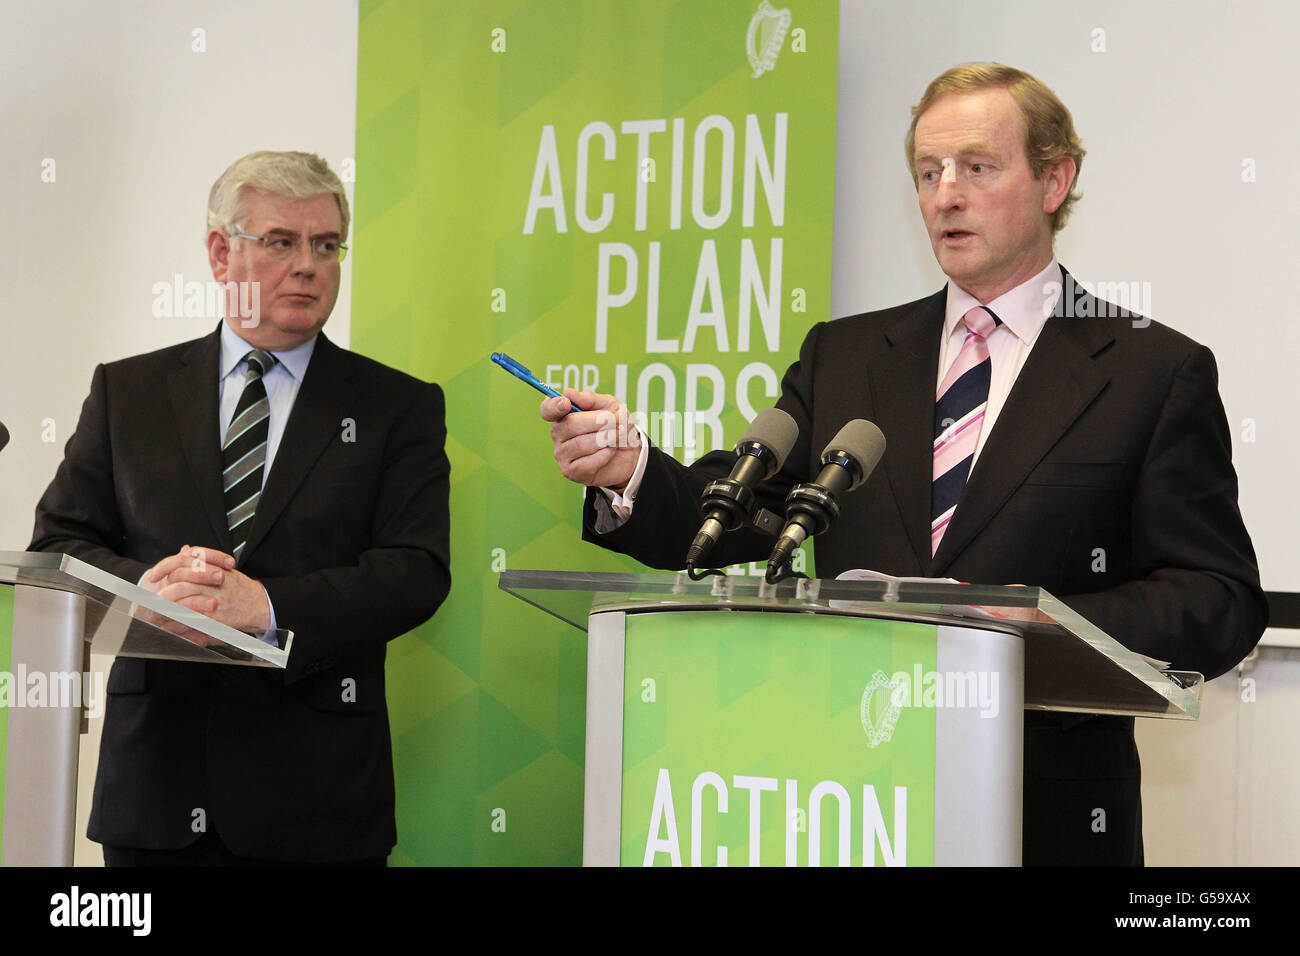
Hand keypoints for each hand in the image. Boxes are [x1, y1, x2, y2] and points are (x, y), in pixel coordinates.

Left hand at [141, 545, 270, 633]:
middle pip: (182, 577)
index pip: (184, 561)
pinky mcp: (217, 616)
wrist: (259, 604)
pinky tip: (169, 620)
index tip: (154, 575)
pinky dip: (180, 619)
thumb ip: (203, 559)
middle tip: (151, 592)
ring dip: (168, 603)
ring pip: (185, 596)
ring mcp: (216, 598)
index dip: (165, 567)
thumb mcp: (223, 568)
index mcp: (214, 567)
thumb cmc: (240, 588)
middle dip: (163, 585)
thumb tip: (185, 550)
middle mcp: (214, 580)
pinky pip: (194, 617)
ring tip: (156, 607)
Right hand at [541, 389, 640, 489]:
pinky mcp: (571, 471)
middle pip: (571, 425)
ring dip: (606, 438)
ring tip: (616, 436)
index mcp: (564, 415)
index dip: (554, 406)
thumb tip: (569, 393)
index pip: (547, 410)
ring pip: (581, 444)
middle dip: (598, 422)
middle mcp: (558, 434)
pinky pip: (587, 462)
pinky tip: (610, 451)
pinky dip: (604, 454)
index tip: (565, 403)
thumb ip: (591, 399)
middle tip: (615, 421)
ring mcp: (562, 454)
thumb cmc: (616, 427)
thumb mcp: (610, 406)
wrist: (630, 453)